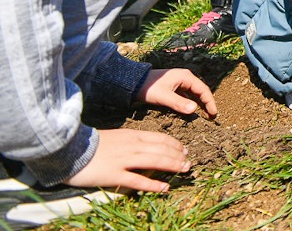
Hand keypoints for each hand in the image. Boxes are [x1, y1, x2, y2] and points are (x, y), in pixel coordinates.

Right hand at [65, 128, 190, 192]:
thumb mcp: (116, 136)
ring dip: (173, 166)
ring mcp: (124, 161)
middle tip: (189, 162)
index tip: (184, 149)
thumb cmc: (91, 144)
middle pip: (162, 149)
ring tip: (184, 170)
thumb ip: (131, 141)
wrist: (70, 149)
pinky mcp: (115, 175)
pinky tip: (165, 188)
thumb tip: (147, 146)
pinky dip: (154, 184)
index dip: (174, 144)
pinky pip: (139, 180)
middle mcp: (132, 146)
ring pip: (156, 161)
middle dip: (178, 156)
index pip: (160, 138)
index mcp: (132, 135)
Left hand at [137, 68, 217, 117]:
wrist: (133, 82)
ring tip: (204, 115)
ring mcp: (179, 82)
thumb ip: (179, 103)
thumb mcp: (164, 97)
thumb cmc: (149, 88)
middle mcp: (185, 78)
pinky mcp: (174, 87)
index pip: (203, 90)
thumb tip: (195, 110)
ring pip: (194, 94)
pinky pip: (187, 95)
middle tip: (212, 116)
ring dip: (200, 104)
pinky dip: (191, 103)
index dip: (210, 102)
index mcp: (186, 77)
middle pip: (200, 91)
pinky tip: (190, 111)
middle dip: (207, 103)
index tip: (213, 114)